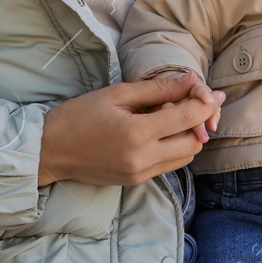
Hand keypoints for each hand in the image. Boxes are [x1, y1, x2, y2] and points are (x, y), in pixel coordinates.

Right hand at [37, 71, 223, 186]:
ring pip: (186, 157)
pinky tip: (160, 131)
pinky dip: (174, 147)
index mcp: (137, 134)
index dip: (204, 103)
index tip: (210, 91)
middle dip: (198, 121)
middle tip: (187, 102)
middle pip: (194, 142)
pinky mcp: (137, 181)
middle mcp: (143, 159)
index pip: (188, 118)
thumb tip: (191, 81)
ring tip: (170, 116)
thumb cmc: (79, 116)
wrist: (51, 150)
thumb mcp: (117, 94)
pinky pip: (169, 165)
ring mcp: (141, 173)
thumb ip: (158, 89)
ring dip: (188, 136)